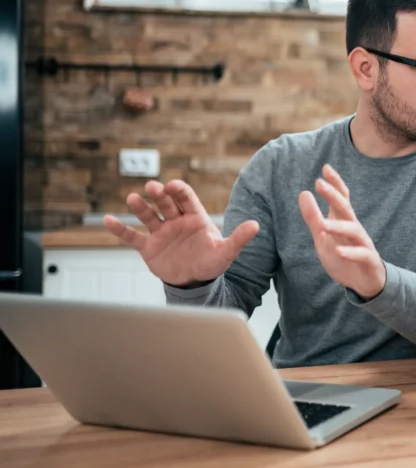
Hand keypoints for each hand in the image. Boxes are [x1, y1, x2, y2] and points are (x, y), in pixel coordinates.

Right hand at [103, 180, 258, 286]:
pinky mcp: (148, 247)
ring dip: (140, 207)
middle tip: (152, 187)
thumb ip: (239, 238)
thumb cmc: (211, 262)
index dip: (180, 191)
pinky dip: (120, 229)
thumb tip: (256, 225)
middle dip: (159, 195)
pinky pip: (132, 236)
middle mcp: (176, 221)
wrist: (195, 281)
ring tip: (132, 198)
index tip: (174, 185)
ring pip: (148, 216)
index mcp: (195, 217)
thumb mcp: (226, 252)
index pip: (186, 199)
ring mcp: (161, 232)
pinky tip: (108, 220)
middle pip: (166, 203)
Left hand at [298, 164, 385, 298]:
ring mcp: (363, 244)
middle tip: (319, 184)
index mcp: (344, 221)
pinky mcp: (368, 260)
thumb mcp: (322, 237)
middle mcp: (355, 228)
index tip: (325, 168)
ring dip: (338, 226)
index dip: (335, 183)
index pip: (341, 198)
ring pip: (354, 230)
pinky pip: (361, 254)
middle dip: (334, 196)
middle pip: (346, 208)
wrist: (365, 282)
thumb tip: (303, 192)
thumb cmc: (343, 256)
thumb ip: (313, 217)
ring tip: (323, 225)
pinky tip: (339, 252)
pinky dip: (351, 252)